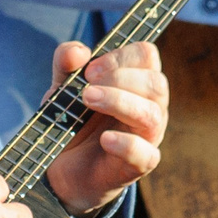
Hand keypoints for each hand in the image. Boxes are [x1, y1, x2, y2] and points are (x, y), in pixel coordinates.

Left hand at [42, 41, 168, 217]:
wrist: (62, 167)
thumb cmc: (73, 120)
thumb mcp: (62, 87)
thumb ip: (66, 64)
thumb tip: (78, 51)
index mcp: (137, 82)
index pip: (147, 55)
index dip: (120, 56)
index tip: (90, 69)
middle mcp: (149, 106)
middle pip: (155, 83)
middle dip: (119, 78)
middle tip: (86, 89)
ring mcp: (147, 137)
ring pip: (152, 114)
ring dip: (119, 102)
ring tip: (88, 101)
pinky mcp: (139, 165)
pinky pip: (147, 154)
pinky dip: (126, 144)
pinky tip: (105, 139)